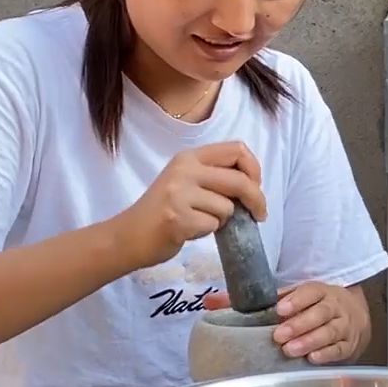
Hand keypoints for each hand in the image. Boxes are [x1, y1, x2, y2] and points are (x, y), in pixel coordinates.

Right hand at [113, 142, 266, 269]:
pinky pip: (213, 225)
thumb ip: (214, 177)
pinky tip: (188, 230)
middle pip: (240, 180)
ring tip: (199, 221)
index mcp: (189, 157)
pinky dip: (207, 232)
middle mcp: (184, 170)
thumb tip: (253, 187)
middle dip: (257, 200)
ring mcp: (179, 193)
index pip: (236, 149)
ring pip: (227, 207)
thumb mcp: (185, 181)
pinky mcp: (178, 218)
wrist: (128, 236)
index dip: (254, 169)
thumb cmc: (163, 210)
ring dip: (222, 220)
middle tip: (259, 215)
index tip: (256, 186)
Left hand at [207, 281, 367, 363]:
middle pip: (321, 312)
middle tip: (279, 337)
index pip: (310, 291)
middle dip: (300, 324)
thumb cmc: (309, 308)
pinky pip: (340, 349)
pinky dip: (327, 354)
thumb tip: (209, 301)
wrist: (350, 317)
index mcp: (317, 291)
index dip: (296, 300)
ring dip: (311, 340)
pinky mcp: (349, 344)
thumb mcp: (285, 299)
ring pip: (330, 331)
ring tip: (290, 351)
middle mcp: (334, 305)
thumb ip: (249, 302)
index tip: (279, 310)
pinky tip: (312, 359)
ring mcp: (344, 325)